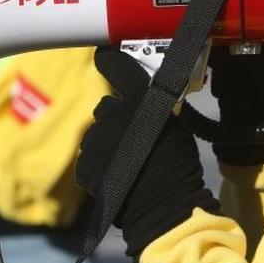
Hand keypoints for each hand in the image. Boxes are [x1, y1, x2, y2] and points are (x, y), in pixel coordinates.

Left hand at [76, 47, 218, 258]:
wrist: (165, 206)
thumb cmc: (178, 166)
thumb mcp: (176, 125)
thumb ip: (158, 108)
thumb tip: (146, 100)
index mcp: (140, 101)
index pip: (118, 67)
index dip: (109, 60)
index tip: (103, 56)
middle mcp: (113, 116)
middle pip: (106, 108)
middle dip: (115, 118)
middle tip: (133, 136)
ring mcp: (96, 142)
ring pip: (96, 135)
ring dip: (106, 143)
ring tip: (127, 162)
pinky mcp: (85, 166)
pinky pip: (89, 159)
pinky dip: (99, 166)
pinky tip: (117, 176)